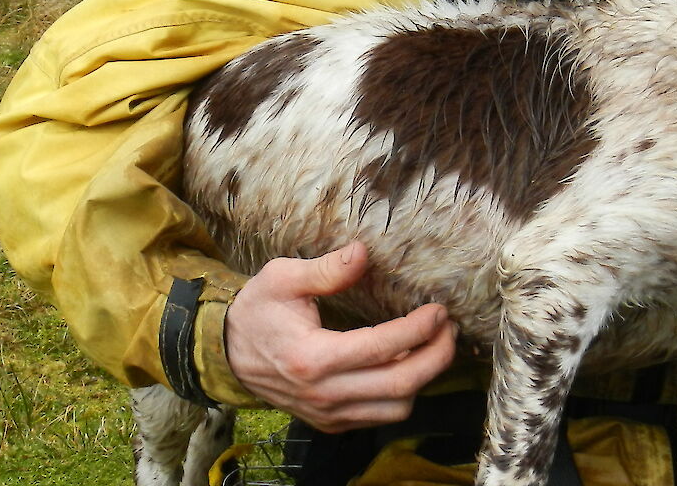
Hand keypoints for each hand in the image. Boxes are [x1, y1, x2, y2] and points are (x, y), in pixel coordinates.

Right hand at [224, 242, 457, 432]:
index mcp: (311, 358)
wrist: (227, 353)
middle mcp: (323, 393)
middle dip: (436, 357)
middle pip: (400, 385)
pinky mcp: (331, 422)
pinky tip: (408, 363)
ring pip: (396, 407)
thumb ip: (326, 269)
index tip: (439, 311)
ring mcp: (328, 413)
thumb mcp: (282, 278)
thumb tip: (363, 253)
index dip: (419, 329)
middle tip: (450, 330)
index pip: (382, 348)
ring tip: (434, 345)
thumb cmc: (257, 310)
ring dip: (424, 378)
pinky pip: (380, 416)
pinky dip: (402, 393)